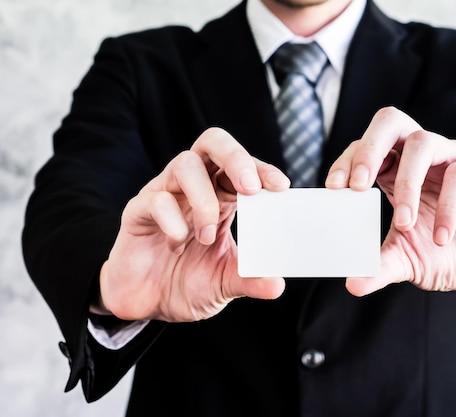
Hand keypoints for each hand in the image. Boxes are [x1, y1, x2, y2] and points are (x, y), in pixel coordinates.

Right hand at [98, 128, 288, 321]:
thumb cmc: (188, 282)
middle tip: (250, 188)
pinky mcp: (138, 211)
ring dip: (204, 200)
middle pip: (213, 143)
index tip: (281, 186)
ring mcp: (165, 194)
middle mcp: (194, 188)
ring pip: (185, 164)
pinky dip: (173, 221)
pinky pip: (156, 199)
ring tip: (207, 236)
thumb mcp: (226, 284)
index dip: (262, 169)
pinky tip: (177, 244)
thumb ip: (251, 280)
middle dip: (236, 158)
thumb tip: (278, 285)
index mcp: (222, 196)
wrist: (148, 304)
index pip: (244, 167)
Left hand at [325, 107, 455, 295]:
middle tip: (357, 186)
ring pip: (423, 142)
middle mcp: (422, 156)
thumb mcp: (407, 261)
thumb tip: (353, 284)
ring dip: (407, 183)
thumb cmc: (444, 252)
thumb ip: (379, 266)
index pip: (365, 147)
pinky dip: (448, 205)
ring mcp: (453, 157)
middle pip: (391, 121)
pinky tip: (441, 237)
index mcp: (396, 170)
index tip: (334, 188)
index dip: (348, 160)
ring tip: (405, 225)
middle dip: (369, 148)